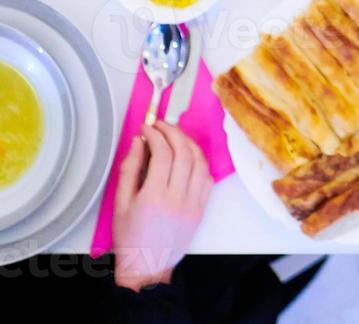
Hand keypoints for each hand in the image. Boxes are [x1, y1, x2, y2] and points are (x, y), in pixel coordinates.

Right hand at [112, 123, 211, 291]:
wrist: (147, 263)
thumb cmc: (129, 235)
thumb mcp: (120, 203)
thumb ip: (129, 169)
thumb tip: (138, 142)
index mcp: (153, 197)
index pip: (162, 154)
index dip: (156, 135)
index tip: (147, 128)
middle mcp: (177, 197)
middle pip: (183, 153)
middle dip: (173, 133)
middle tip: (162, 125)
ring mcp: (194, 202)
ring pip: (200, 162)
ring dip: (189, 143)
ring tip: (175, 135)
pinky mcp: (202, 207)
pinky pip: (207, 177)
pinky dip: (200, 161)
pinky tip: (189, 155)